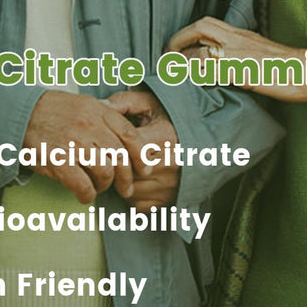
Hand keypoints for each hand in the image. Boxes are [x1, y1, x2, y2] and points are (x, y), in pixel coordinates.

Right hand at [22, 91, 148, 203]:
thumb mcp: (84, 104)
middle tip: (126, 188)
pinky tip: (85, 195)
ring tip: (100, 187)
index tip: (145, 167)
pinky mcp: (58, 161)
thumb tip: (126, 134)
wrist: (19, 114)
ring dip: (105, 185)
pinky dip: (87, 194)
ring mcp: (74, 143)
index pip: (130, 135)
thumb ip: (105, 117)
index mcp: (99, 111)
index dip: (141, 155)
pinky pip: (82, 185)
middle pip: (120, 157)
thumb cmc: (53, 110)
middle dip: (126, 178)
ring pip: (105, 172)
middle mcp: (90, 125)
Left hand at [106, 90, 179, 208]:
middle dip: (116, 166)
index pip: (125, 149)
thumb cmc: (171, 120)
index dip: (112, 147)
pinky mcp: (168, 200)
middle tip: (113, 157)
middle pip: (126, 172)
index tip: (109, 143)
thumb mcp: (150, 103)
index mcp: (163, 138)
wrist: (205, 141)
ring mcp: (169, 185)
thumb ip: (125, 102)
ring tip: (126, 168)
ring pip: (129, 191)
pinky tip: (137, 182)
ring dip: (123, 182)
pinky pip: (138, 205)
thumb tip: (101, 106)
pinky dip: (132, 196)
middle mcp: (168, 164)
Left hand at [166, 17, 306, 102]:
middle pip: (201, 27)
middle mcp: (238, 39)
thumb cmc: (290, 67)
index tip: (178, 46)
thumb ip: (243, 54)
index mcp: (243, 34)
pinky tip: (190, 83)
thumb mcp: (262, 54)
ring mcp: (239, 54)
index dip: (188, 33)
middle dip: (179, 39)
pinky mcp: (241, 71)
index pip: (208, 24)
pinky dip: (197, 75)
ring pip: (202, 49)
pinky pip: (212, 70)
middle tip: (168, 54)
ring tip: (172, 71)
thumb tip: (228, 65)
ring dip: (183, 59)